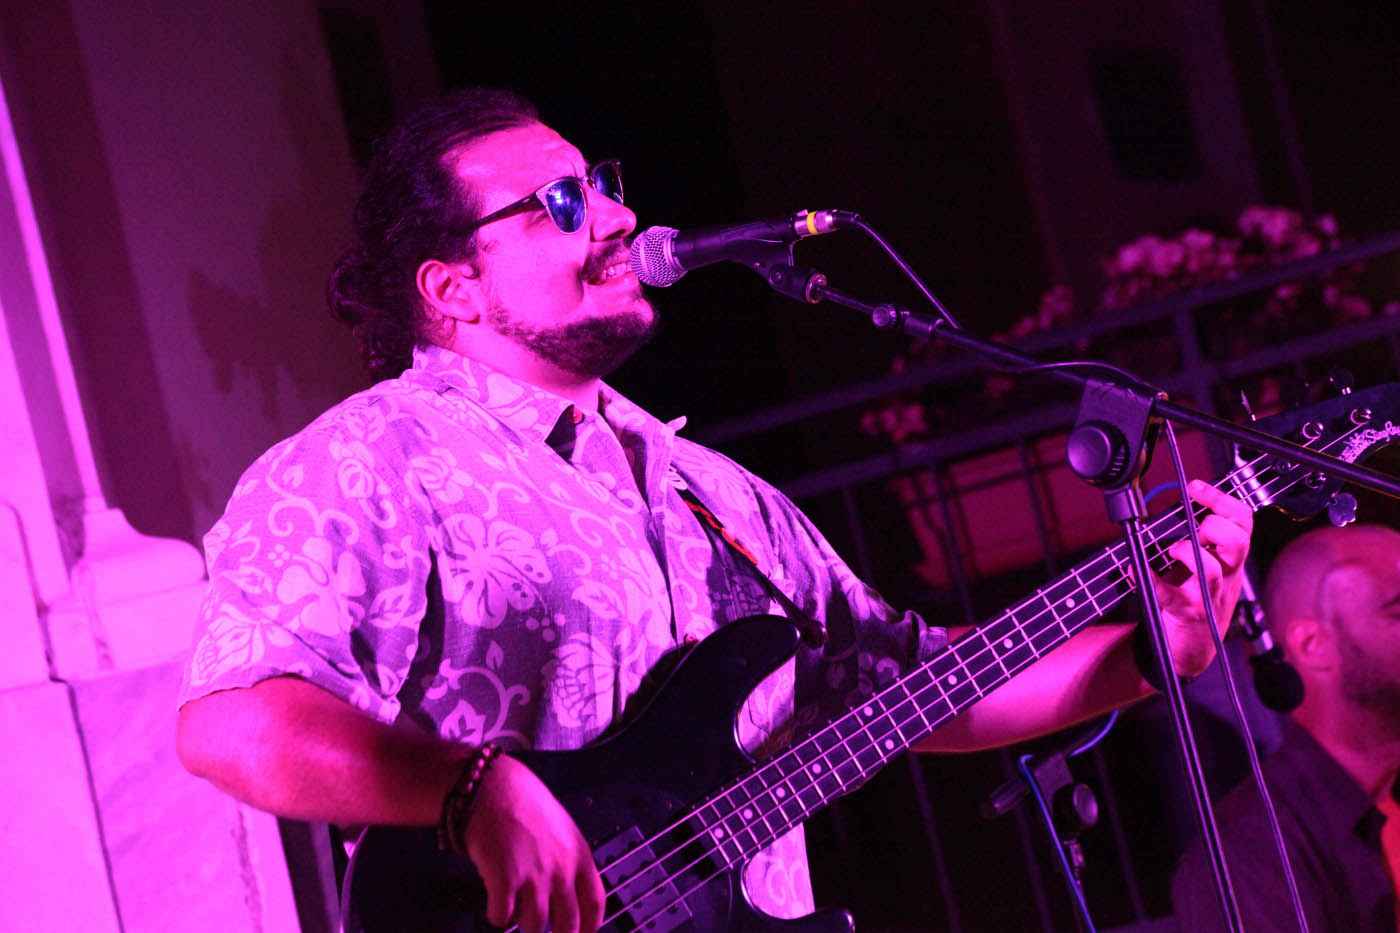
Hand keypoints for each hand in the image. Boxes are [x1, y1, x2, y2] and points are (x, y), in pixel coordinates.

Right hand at [464, 753, 604, 932]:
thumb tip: (566, 896)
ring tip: (513, 903)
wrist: (493, 786)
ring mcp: (534, 876)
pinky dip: (496, 914)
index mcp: (579, 856)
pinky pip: (502, 917)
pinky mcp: (505, 880)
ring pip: (534, 926)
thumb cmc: (523, 804)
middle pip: (568, 925)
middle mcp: (561, 869)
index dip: (589, 928)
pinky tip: (494, 899)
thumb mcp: (560, 829)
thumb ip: (567, 861)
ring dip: (521, 920)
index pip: (595, 905)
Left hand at [1153, 480, 1252, 677]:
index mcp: (1231, 559)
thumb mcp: (1210, 566)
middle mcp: (1226, 576)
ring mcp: (1208, 595)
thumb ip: (1202, 539)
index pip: (1242, 523)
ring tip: (1171, 550)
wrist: (1195, 646)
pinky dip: (1148, 578)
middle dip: (1215, 526)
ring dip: (1187, 553)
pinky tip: (1135, 568)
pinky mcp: (1187, 612)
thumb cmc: (1199, 599)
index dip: (1222, 500)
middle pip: (1238, 543)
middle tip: (1195, 528)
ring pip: (1211, 570)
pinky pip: (1169, 594)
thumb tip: (1179, 507)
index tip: (1195, 487)